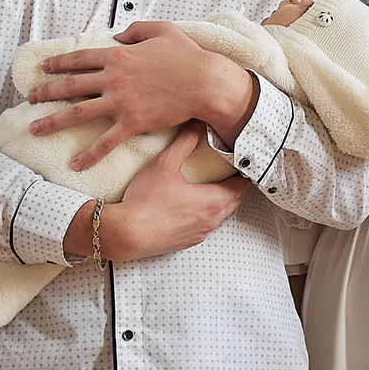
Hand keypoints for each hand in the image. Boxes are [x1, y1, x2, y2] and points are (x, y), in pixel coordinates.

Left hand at [28, 23, 255, 167]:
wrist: (205, 82)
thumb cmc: (187, 56)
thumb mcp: (161, 30)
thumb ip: (135, 30)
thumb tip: (118, 36)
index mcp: (118, 55)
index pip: (80, 59)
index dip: (59, 62)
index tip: (44, 67)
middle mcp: (113, 78)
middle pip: (71, 85)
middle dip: (47, 91)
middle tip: (30, 97)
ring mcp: (120, 101)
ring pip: (77, 112)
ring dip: (53, 121)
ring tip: (34, 128)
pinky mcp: (132, 122)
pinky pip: (105, 141)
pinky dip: (89, 154)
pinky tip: (75, 164)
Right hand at [96, 127, 244, 261]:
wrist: (126, 234)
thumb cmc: (145, 202)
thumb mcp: (165, 163)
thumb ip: (184, 142)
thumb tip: (196, 126)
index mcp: (213, 201)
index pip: (240, 186)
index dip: (242, 174)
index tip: (239, 164)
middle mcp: (211, 220)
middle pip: (234, 202)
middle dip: (234, 187)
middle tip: (229, 174)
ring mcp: (199, 234)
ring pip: (220, 216)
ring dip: (220, 202)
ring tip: (211, 188)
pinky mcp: (186, 243)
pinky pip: (204, 227)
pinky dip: (204, 216)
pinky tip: (191, 207)